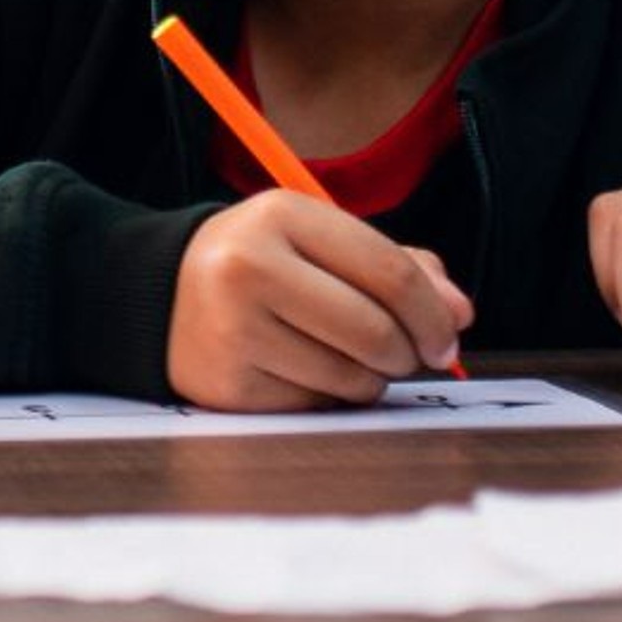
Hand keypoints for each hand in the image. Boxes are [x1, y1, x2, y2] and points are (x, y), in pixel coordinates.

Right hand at [167, 193, 472, 408]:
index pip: (389, 271)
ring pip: (352, 377)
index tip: (449, 337)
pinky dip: (329, 398)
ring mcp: (233, 328)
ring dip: (370, 378)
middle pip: (375, 331)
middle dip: (408, 354)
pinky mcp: (228, 384)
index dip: (434, 313)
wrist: (162, 296)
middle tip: (406, 357)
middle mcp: (249, 266)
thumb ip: (396, 266)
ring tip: (347, 359)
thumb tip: (459, 313)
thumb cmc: (263, 266)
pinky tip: (305, 373)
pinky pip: (317, 406)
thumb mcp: (319, 242)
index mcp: (280, 214)